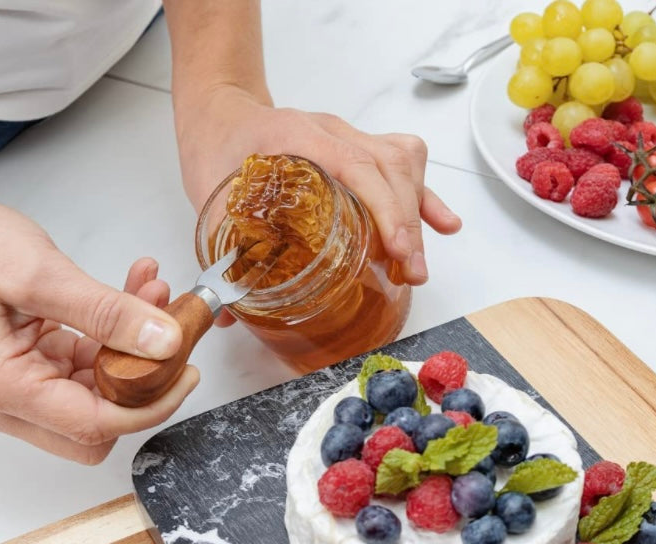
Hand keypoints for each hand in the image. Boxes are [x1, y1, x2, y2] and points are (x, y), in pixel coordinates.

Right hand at [0, 193, 197, 462]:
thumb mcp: (43, 273)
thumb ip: (107, 312)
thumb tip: (164, 342)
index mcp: (0, 388)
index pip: (93, 425)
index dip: (148, 406)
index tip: (185, 374)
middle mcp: (4, 405)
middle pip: (96, 429)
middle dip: (141, 386)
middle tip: (174, 342)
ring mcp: (15, 395)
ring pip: (95, 400)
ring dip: (131, 356)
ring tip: (153, 296)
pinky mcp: (28, 376)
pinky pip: (84, 374)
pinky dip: (111, 342)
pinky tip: (131, 298)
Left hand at [176, 87, 461, 285]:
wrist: (221, 117)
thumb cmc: (216, 152)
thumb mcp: (211, 201)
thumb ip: (220, 254)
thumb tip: (222, 314)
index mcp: (297, 137)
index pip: (357, 165)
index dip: (384, 208)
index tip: (398, 249)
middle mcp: (332, 131)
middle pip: (388, 167)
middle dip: (407, 223)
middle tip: (411, 272)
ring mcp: (349, 137)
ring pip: (402, 163)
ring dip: (419, 214)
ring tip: (418, 265)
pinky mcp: (359, 149)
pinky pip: (402, 165)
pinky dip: (424, 197)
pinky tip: (444, 226)